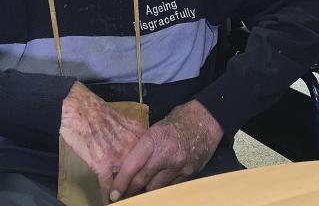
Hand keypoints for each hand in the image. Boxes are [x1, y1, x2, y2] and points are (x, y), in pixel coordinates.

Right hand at [59, 82, 145, 202]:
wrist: (81, 108)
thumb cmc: (99, 113)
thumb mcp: (125, 122)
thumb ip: (133, 137)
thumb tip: (139, 151)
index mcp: (141, 138)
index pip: (150, 162)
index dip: (149, 175)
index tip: (149, 184)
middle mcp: (134, 149)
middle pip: (141, 175)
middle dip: (139, 188)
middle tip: (139, 196)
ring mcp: (119, 158)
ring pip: (127, 184)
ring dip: (125, 195)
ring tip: (126, 202)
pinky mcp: (102, 164)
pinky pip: (108, 187)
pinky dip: (107, 198)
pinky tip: (108, 203)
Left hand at [109, 100, 223, 201]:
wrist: (206, 120)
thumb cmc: (178, 121)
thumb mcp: (156, 129)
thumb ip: (143, 148)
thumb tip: (126, 166)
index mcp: (153, 140)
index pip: (131, 167)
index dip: (120, 183)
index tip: (112, 194)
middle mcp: (165, 155)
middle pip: (141, 182)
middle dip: (130, 191)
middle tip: (122, 197)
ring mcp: (178, 166)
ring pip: (156, 188)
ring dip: (147, 191)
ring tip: (140, 192)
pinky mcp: (189, 173)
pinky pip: (171, 187)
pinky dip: (163, 188)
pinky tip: (159, 186)